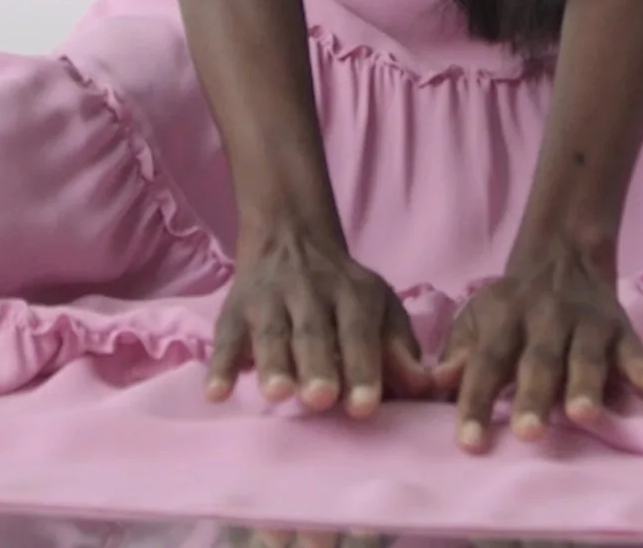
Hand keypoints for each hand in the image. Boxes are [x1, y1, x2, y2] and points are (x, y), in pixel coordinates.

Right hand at [207, 221, 436, 416]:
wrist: (290, 235)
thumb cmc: (343, 291)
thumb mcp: (379, 307)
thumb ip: (399, 347)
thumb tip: (426, 386)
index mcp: (352, 294)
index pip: (359, 332)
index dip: (362, 368)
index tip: (364, 406)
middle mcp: (310, 292)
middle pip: (313, 331)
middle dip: (316, 365)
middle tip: (320, 399)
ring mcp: (269, 299)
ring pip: (270, 331)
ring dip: (272, 362)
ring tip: (276, 394)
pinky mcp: (234, 309)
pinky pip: (226, 336)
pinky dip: (220, 364)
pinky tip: (217, 393)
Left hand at [431, 245, 642, 449]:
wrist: (562, 255)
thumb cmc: (510, 307)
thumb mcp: (477, 318)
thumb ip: (458, 352)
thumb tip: (434, 384)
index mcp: (503, 319)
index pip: (486, 361)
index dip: (475, 401)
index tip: (469, 444)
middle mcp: (544, 320)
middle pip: (539, 362)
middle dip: (534, 398)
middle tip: (529, 434)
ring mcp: (585, 324)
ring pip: (585, 357)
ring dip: (586, 386)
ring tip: (586, 416)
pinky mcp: (620, 329)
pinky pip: (636, 350)